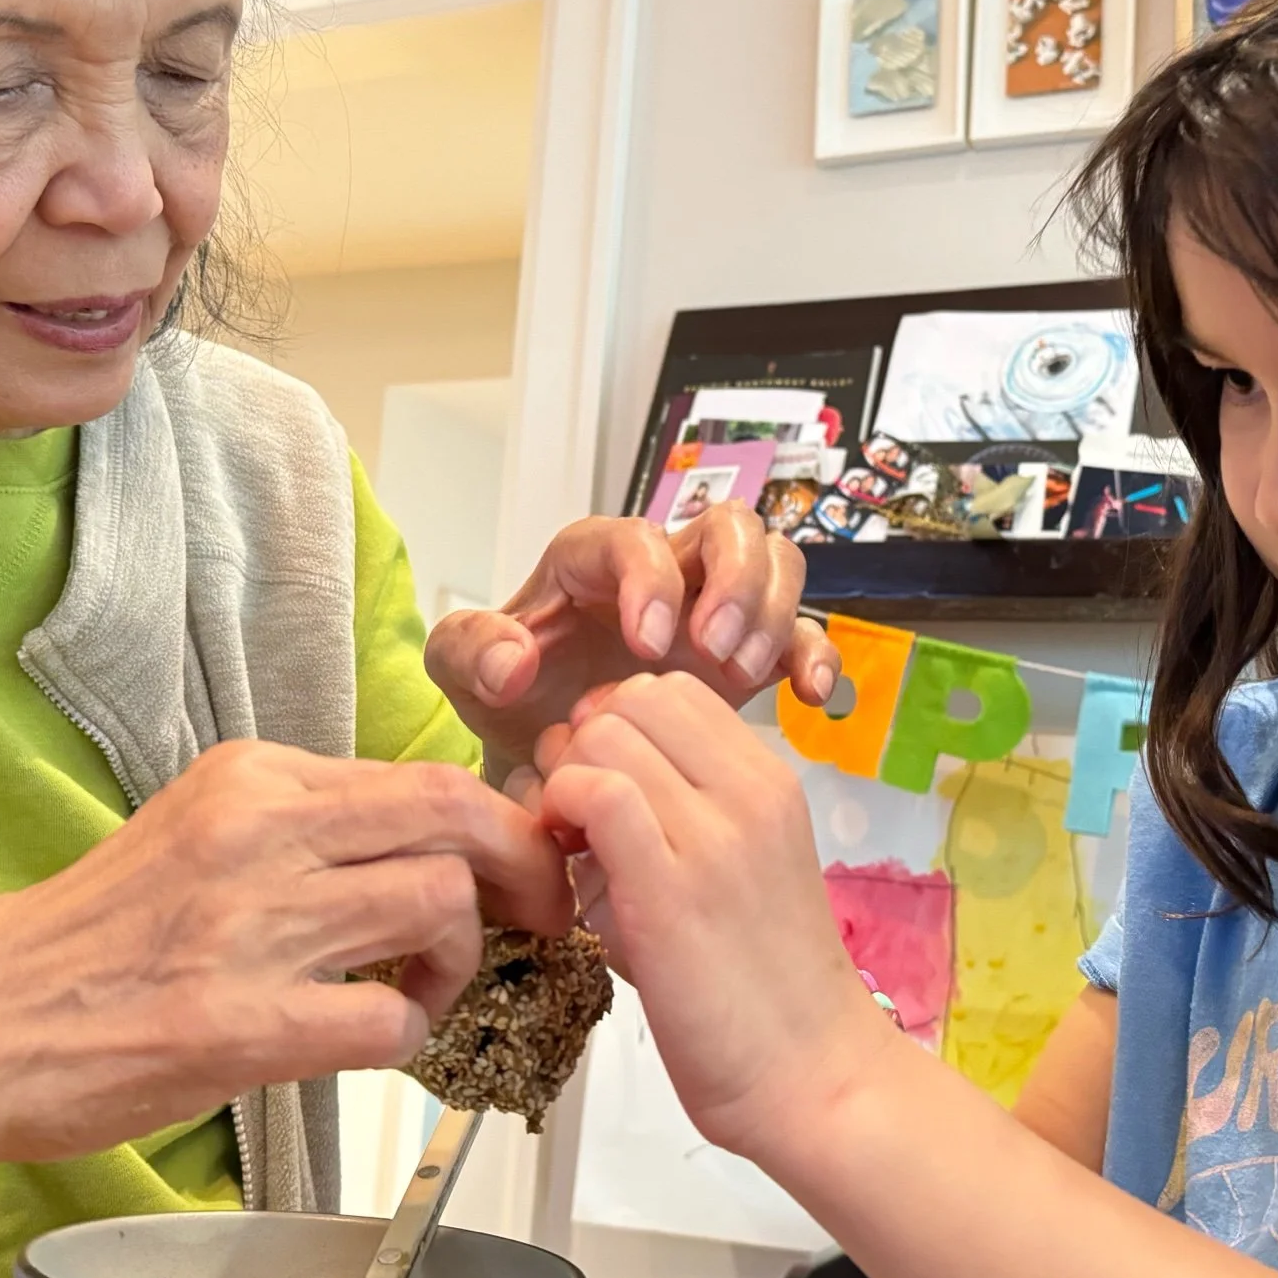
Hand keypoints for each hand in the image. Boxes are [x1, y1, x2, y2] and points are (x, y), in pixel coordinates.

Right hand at [0, 741, 573, 1166]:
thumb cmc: (92, 941)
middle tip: (536, 915)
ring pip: (436, 904)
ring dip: (456, 960)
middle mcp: (254, 835)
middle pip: (453, 817)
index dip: (501, 826)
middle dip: (523, 869)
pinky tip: (368, 1041)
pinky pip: (388, 1020)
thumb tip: (427, 843)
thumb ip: (306, 828)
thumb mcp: (198, 832)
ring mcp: (246, 927)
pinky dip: (406, 1035)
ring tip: (416, 990)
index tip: (522, 864)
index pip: (423, 776)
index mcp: (250, 779)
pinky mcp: (235, 1024)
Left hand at [424, 507, 839, 778]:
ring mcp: (712, 607)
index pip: (638, 537)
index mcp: (594, 558)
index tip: (647, 647)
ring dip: (772, 612)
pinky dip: (817, 655)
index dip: (652, 581)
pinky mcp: (746, 652)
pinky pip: (802, 633)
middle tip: (713, 652)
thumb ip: (469, 652)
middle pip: (730, 526)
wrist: (546, 751)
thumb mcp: (460, 672)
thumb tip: (517, 660)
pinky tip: (810, 696)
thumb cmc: (506, 697)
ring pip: (776, 562)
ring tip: (741, 675)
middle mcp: (665, 569)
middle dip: (733, 580)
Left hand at [528, 673, 903, 1161]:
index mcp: (770, 781)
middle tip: (576, 820)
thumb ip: (680, 817)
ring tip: (572, 850)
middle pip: (631, 697)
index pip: (670, 691)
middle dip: (582, 745)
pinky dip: (561, 815)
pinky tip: (569, 873)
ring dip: (565, 782)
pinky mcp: (672, 886)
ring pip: (605, 735)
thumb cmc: (766, 993)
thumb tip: (592, 787)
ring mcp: (715, 833)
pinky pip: (595, 793)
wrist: (815, 1078)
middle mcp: (750, 790)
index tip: (603, 793)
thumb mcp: (738, 873)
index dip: (616, 728)